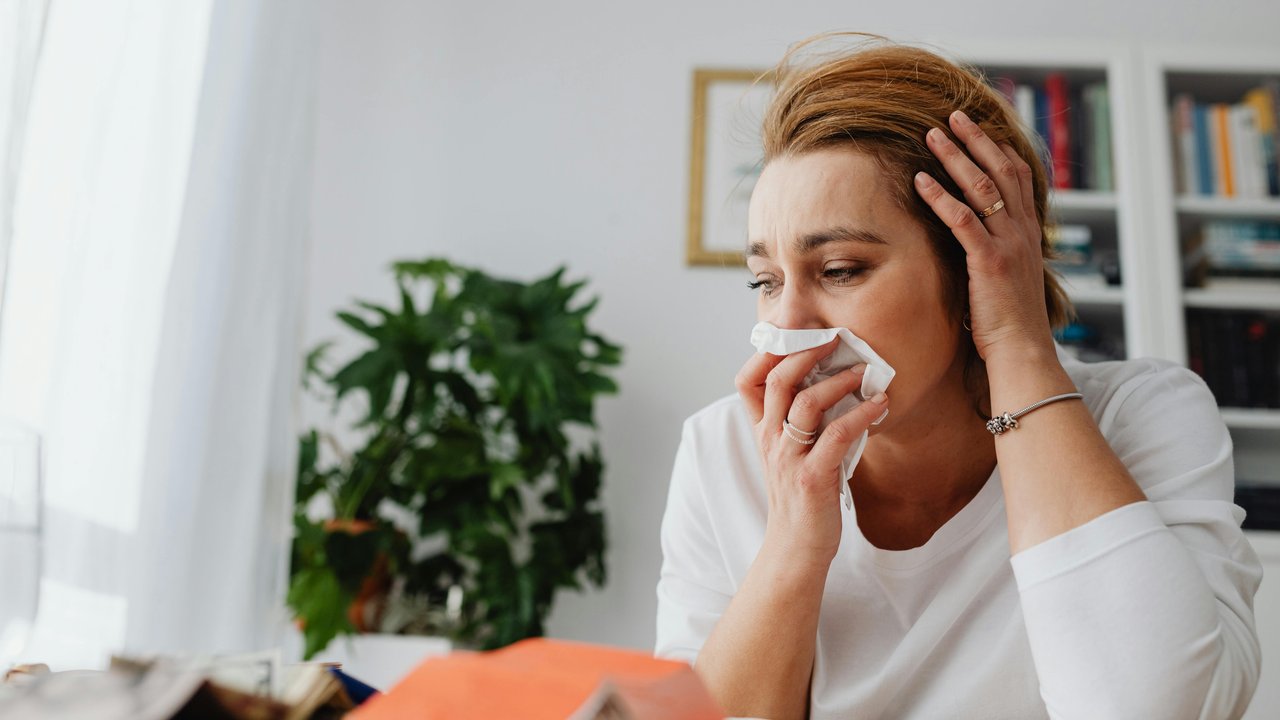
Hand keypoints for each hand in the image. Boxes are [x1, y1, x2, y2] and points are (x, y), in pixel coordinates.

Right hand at [735, 339, 888, 567]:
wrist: (796, 548)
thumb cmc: (801, 499)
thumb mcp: (791, 454)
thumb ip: (802, 423)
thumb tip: (836, 385)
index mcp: (764, 432)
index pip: (747, 381)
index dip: (766, 353)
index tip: (796, 334)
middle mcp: (771, 441)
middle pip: (777, 381)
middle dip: (806, 352)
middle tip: (835, 338)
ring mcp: (789, 459)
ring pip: (805, 403)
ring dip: (839, 382)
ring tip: (864, 372)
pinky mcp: (813, 477)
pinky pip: (836, 435)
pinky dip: (861, 414)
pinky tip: (880, 405)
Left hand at [912, 109, 1057, 364]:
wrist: (1022, 351)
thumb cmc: (1009, 323)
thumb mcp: (1007, 279)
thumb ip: (995, 253)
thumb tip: (974, 244)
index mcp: (1029, 234)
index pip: (1019, 178)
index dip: (1000, 149)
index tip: (980, 130)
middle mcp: (1023, 232)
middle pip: (1002, 170)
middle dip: (976, 140)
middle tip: (953, 116)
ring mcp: (1008, 244)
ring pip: (982, 187)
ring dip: (955, 157)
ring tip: (931, 134)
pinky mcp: (989, 261)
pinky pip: (962, 219)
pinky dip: (940, 196)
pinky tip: (919, 180)